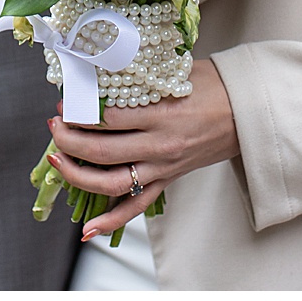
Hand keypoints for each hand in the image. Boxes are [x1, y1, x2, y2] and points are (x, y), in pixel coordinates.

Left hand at [47, 58, 238, 240]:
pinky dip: (111, 221)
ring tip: (57, 158)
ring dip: (77, 174)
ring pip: (111, 183)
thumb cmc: (213, 86)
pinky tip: (89, 228)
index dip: (80, 110)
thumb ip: (139, 76)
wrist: (247, 112)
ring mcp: (163, 167)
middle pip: (102, 150)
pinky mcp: (168, 180)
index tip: (65, 101)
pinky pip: (136, 207)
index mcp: (162, 114)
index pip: (109, 117)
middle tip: (54, 125)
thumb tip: (100, 72)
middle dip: (69, 139)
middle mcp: (160, 146)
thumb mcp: (175, 72)